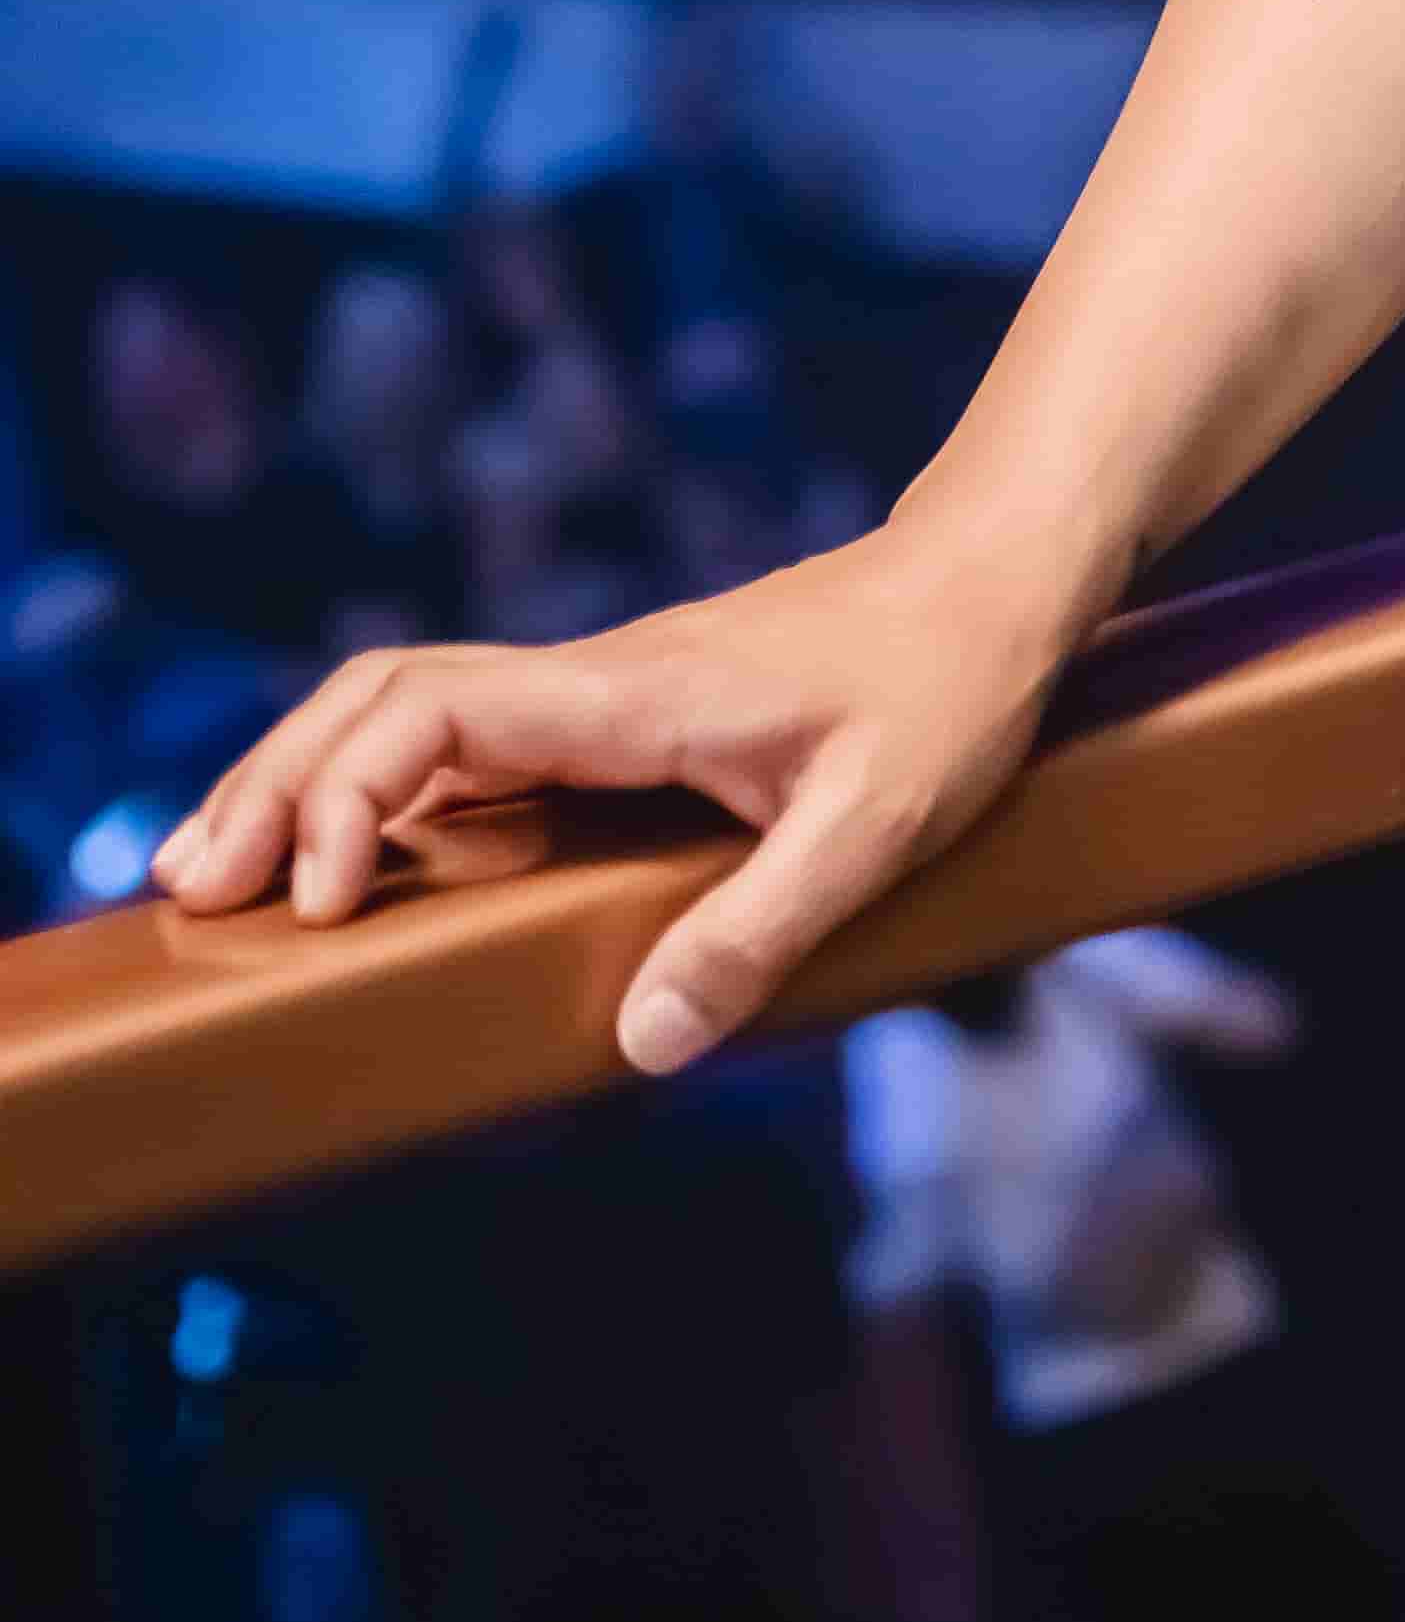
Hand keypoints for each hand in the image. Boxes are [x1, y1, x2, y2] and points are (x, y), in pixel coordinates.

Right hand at [143, 514, 1085, 1075]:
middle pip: (387, 696)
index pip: (439, 707)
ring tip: (224, 876)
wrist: (996, 576)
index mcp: (634, 693)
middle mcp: (597, 681)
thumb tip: (638, 1045)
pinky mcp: (624, 716)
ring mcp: (604, 694)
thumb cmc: (950, 688)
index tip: (317, 895)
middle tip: (190, 889)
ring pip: (414, 708)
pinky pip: (471, 738)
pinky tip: (354, 862)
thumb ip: (762, 928)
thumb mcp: (879, 824)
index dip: (350, 789)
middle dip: (277, 781)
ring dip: (313, 778)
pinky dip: (385, 787)